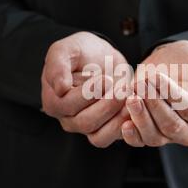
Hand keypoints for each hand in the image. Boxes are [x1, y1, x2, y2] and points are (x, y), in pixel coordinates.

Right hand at [41, 32, 128, 146]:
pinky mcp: (105, 130)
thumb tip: (60, 88)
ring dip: (117, 116)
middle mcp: (68, 119)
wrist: (104, 57)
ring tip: (129, 96)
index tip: (105, 78)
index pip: (68, 105)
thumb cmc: (82, 52)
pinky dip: (125, 124)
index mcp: (53, 101)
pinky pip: (113, 138)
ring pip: (99, 136)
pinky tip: (134, 106)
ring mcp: (87, 127)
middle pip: (85, 123)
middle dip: (107, 105)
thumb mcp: (66, 49)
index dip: (89, 93)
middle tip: (123, 88)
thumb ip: (58, 65)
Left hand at [121, 40, 187, 146]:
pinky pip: (139, 141)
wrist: (170, 63)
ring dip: (140, 117)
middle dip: (154, 104)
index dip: (172, 95)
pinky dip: (131, 134)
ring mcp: (167, 136)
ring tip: (131, 97)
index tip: (157, 77)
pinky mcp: (148, 134)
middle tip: (142, 84)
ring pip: (154, 136)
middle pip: (171, 126)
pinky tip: (125, 122)